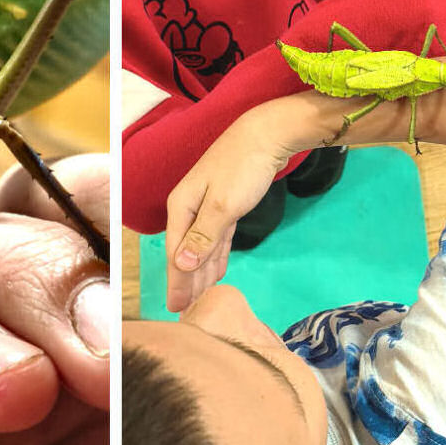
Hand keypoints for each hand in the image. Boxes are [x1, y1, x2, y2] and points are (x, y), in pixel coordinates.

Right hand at [163, 100, 301, 311]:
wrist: (269, 132)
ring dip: (202, 272)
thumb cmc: (243, 166)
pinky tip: (217, 271)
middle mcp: (189, 209)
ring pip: (203, 246)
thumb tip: (182, 265)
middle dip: (187, 281)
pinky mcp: (227, 204)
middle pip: (187, 252)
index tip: (176, 308)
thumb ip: (203, 237)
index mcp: (181, 208)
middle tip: (187, 312)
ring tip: (200, 298)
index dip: (177, 281)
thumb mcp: (223, 206)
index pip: (177, 253)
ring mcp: (208, 206)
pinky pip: (217, 237)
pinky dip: (217, 255)